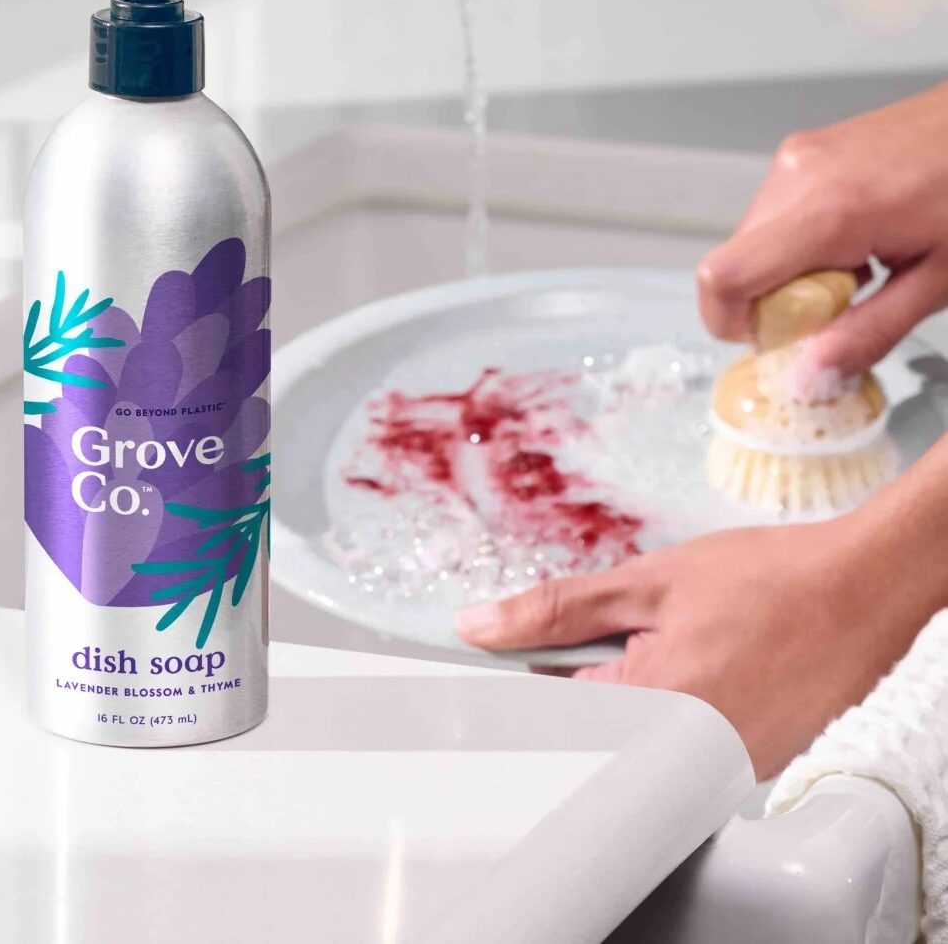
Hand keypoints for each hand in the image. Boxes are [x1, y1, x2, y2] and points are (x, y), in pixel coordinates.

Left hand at [456, 503, 939, 779]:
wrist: (863, 590)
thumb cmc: (770, 579)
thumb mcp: (649, 581)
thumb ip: (558, 608)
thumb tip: (482, 626)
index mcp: (647, 708)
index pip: (540, 713)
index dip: (511, 678)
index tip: (487, 660)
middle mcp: (681, 756)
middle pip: (586, 729)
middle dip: (577, 677)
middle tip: (606, 630)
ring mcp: (716, 766)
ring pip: (633, 734)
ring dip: (623, 686)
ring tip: (673, 636)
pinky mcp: (741, 762)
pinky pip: (676, 738)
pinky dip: (667, 698)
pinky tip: (698, 655)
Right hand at [697, 83, 947, 383]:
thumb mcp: (941, 280)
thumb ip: (870, 334)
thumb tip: (813, 374)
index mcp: (831, 210)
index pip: (725, 275)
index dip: (727, 322)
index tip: (770, 341)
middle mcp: (799, 176)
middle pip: (738, 264)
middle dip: (775, 302)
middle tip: (841, 308)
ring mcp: (797, 158)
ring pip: (754, 242)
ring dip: (789, 273)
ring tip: (859, 268)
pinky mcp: (802, 152)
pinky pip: (773, 216)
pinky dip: (800, 245)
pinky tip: (856, 243)